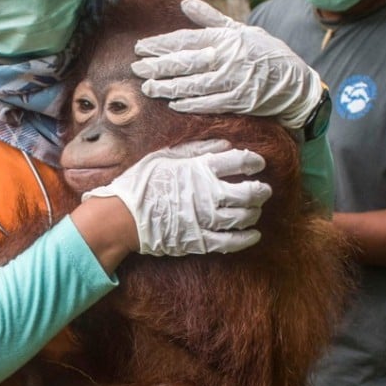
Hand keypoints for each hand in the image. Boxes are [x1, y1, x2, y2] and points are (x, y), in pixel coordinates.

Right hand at [82, 139, 270, 255]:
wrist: (122, 216)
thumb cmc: (141, 183)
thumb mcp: (164, 156)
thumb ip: (196, 149)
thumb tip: (224, 144)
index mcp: (200, 169)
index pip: (239, 161)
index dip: (253, 161)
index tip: (258, 162)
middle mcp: (208, 193)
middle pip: (248, 192)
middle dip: (260, 190)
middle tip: (263, 189)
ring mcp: (206, 219)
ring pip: (243, 216)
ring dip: (254, 212)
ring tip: (255, 209)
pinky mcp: (201, 240)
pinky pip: (231, 241)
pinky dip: (246, 238)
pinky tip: (253, 235)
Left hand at [131, 0, 323, 128]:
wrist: (296, 82)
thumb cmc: (266, 53)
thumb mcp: (241, 30)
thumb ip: (211, 18)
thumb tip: (185, 2)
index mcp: (226, 37)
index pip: (186, 40)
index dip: (161, 44)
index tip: (141, 47)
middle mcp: (228, 57)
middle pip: (185, 62)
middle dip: (158, 65)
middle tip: (137, 68)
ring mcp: (234, 80)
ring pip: (193, 84)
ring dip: (168, 86)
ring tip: (148, 87)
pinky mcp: (240, 101)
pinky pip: (209, 103)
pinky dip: (190, 103)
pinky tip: (174, 103)